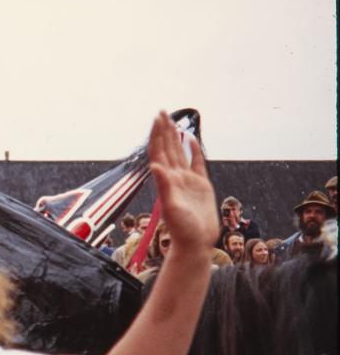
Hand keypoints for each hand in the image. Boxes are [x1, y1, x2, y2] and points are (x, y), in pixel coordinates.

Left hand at [147, 112, 217, 253]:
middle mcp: (175, 178)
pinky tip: (190, 139)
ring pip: (179, 153)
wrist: (196, 243)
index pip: (159, 151)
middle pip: (167, 148)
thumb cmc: (182, 229)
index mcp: (166, 180)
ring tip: (172, 121)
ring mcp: (187, 181)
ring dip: (175, 137)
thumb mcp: (171, 207)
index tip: (157, 118)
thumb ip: (164, 185)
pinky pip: (196, 163)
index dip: (157, 134)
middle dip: (163, 130)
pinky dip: (193, 150)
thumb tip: (154, 165)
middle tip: (161, 111)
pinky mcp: (201, 186)